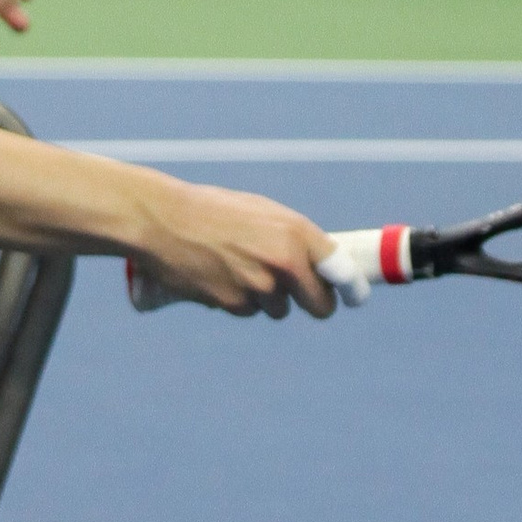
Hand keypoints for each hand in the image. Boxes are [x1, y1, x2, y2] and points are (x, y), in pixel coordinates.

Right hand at [129, 180, 338, 318]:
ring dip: (267, 298)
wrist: (163, 221)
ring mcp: (259, 286)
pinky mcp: (234, 304)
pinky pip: (248, 311)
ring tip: (238, 268)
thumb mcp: (260, 212)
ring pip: (279, 309)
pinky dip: (238, 300)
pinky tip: (219, 276)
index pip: (340, 270)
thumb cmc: (212, 210)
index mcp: (294, 231)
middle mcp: (284, 261)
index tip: (358, 298)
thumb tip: (316, 263)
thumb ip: (291, 237)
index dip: (354, 289)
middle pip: (319, 305)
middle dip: (315, 304)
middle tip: (306, 297)